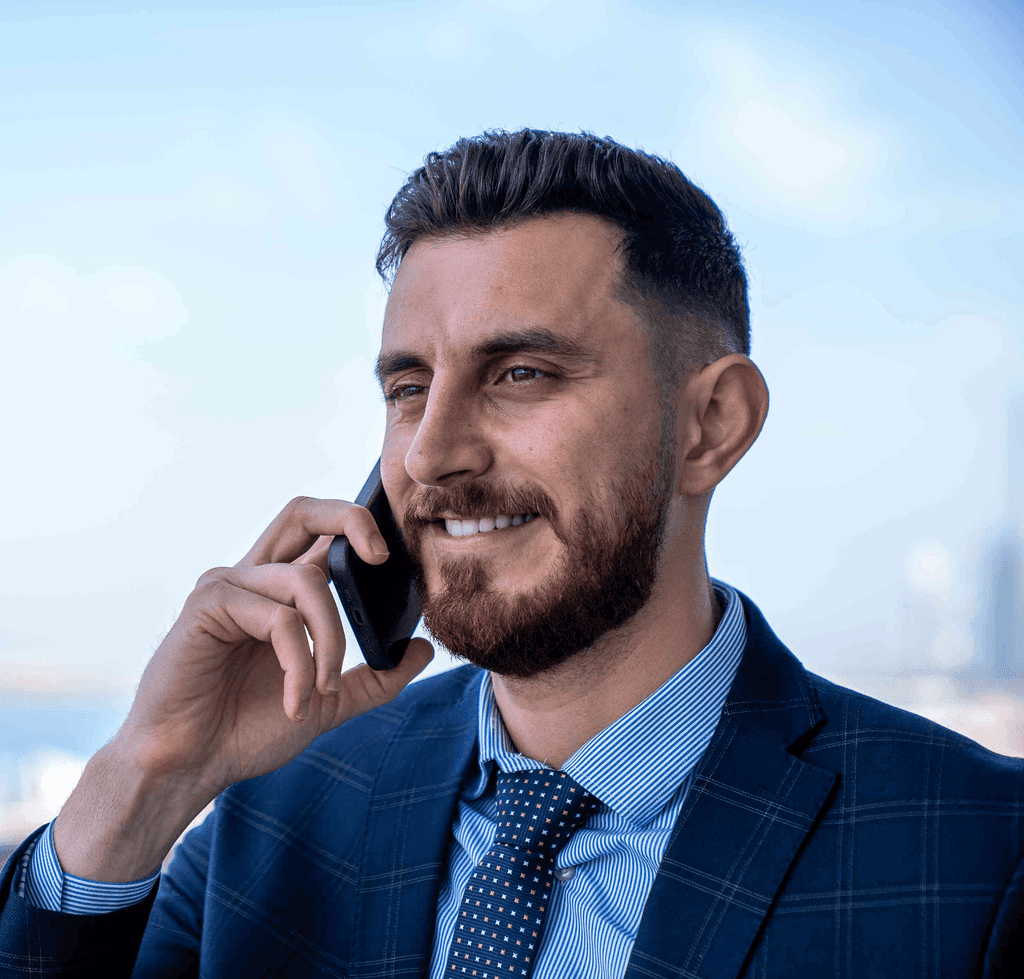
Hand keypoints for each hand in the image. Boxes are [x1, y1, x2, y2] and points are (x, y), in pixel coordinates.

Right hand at [124, 496, 432, 793]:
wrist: (190, 768)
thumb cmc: (245, 730)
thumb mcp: (327, 702)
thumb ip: (374, 677)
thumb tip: (424, 649)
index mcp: (279, 591)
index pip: (321, 535)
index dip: (359, 527)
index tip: (395, 558)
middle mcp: (252, 578)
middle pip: (302, 513)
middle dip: (348, 519)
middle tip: (380, 558)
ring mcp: (227, 587)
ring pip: (304, 581)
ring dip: (330, 639)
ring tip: (323, 690)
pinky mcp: (207, 606)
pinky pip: (277, 617)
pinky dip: (298, 661)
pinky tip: (295, 702)